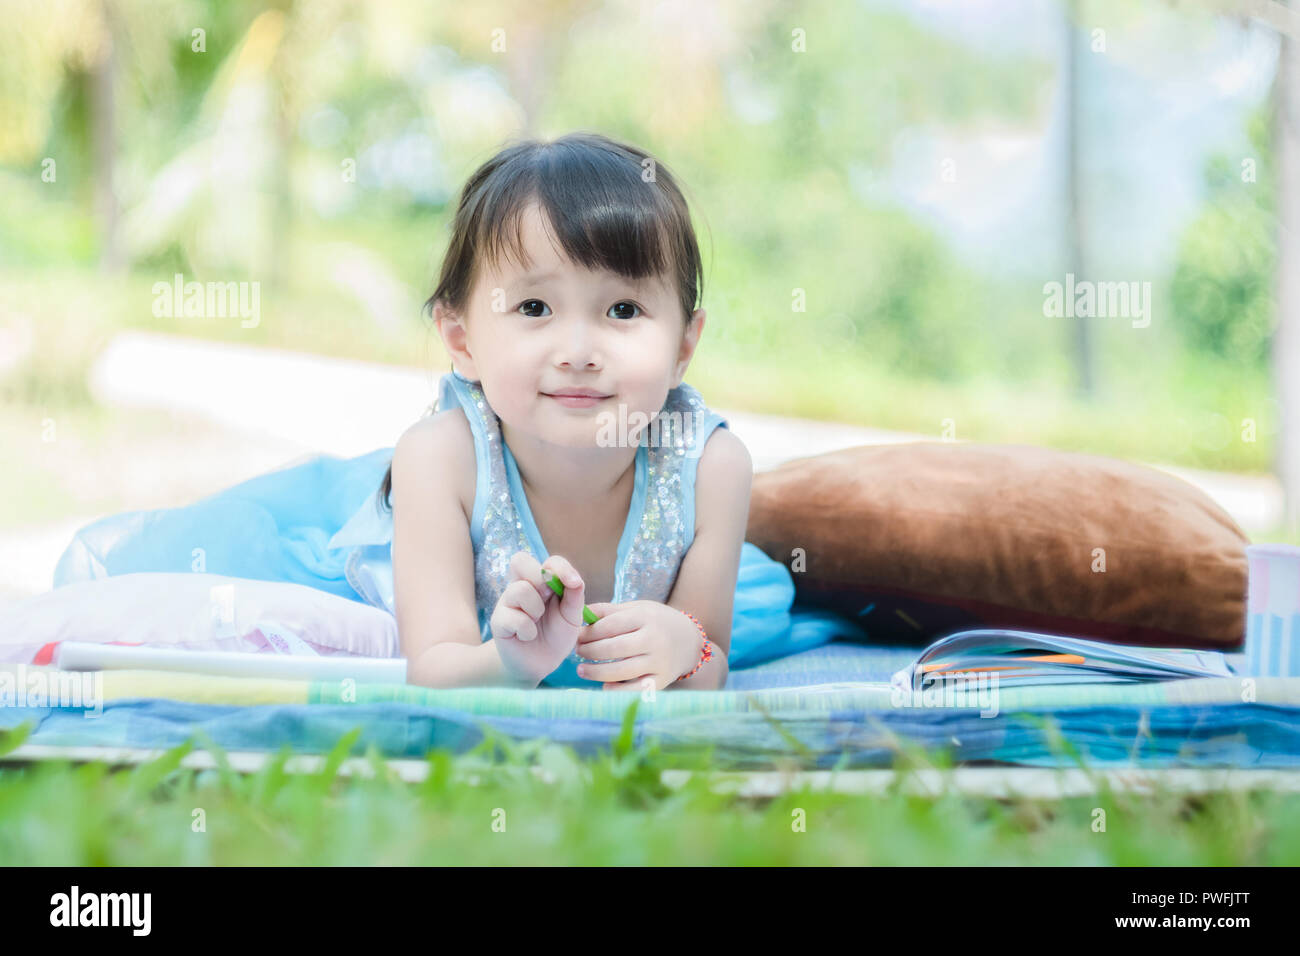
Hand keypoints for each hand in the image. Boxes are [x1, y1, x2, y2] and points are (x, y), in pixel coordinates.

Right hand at [489, 552, 586, 686]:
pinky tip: (527, 636)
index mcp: (542, 581)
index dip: (560, 567)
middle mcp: (521, 586)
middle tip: (547, 597)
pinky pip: (514, 617)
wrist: (540, 664)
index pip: (548, 561)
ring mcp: (507, 602)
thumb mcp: (571, 617)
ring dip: (535, 609)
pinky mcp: (498, 621)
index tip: (574, 582)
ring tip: (537, 622)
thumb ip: (574, 596)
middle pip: (519, 560)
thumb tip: (575, 580)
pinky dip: (528, 631)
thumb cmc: (556, 635)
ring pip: (520, 589)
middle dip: (539, 577)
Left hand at [575, 600, 703, 690]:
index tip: (576, 635)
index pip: (611, 625)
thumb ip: (609, 611)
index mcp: (646, 617)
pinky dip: (617, 690)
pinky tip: (604, 686)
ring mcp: (660, 662)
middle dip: (590, 651)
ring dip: (597, 672)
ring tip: (582, 670)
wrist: (689, 641)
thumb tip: (580, 612)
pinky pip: (635, 689)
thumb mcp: (637, 609)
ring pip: (622, 671)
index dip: (589, 632)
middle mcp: (655, 639)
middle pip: (614, 648)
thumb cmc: (655, 622)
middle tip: (577, 651)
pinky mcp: (662, 681)